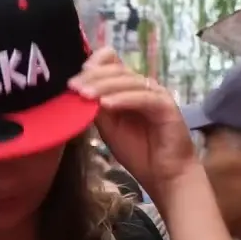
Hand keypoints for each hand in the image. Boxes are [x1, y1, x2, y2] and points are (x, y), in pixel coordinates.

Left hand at [70, 48, 197, 198]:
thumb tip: (79, 92)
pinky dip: (123, 99)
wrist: (164, 175)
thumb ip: (97, 109)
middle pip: (117, 70)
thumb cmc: (138, 152)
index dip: (94, 65)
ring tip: (85, 94)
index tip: (73, 80)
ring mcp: (156, 94)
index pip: (113, 63)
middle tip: (73, 86)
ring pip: (128, 81)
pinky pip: (143, 98)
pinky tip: (106, 104)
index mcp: (129, 88)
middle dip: (93, 77)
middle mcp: (143, 86)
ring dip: (104, 87)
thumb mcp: (109, 128)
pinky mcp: (166, 105)